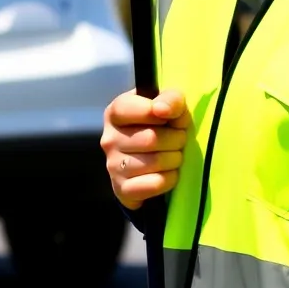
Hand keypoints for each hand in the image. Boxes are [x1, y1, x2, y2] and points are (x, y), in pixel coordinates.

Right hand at [101, 89, 190, 209]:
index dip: (156, 111)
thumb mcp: (168, 105)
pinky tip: (168, 173)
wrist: (153, 162)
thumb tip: (162, 109)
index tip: (168, 116)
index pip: (128, 108)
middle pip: (151, 139)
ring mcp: (113, 166)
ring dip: (175, 159)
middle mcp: (109, 139)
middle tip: (179, 139)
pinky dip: (170, 179)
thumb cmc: (162, 126)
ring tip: (174, 155)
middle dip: (176, 138)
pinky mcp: (122, 189)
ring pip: (155, 162)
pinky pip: (155, 184)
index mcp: (115, 113)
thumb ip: (170, 98)